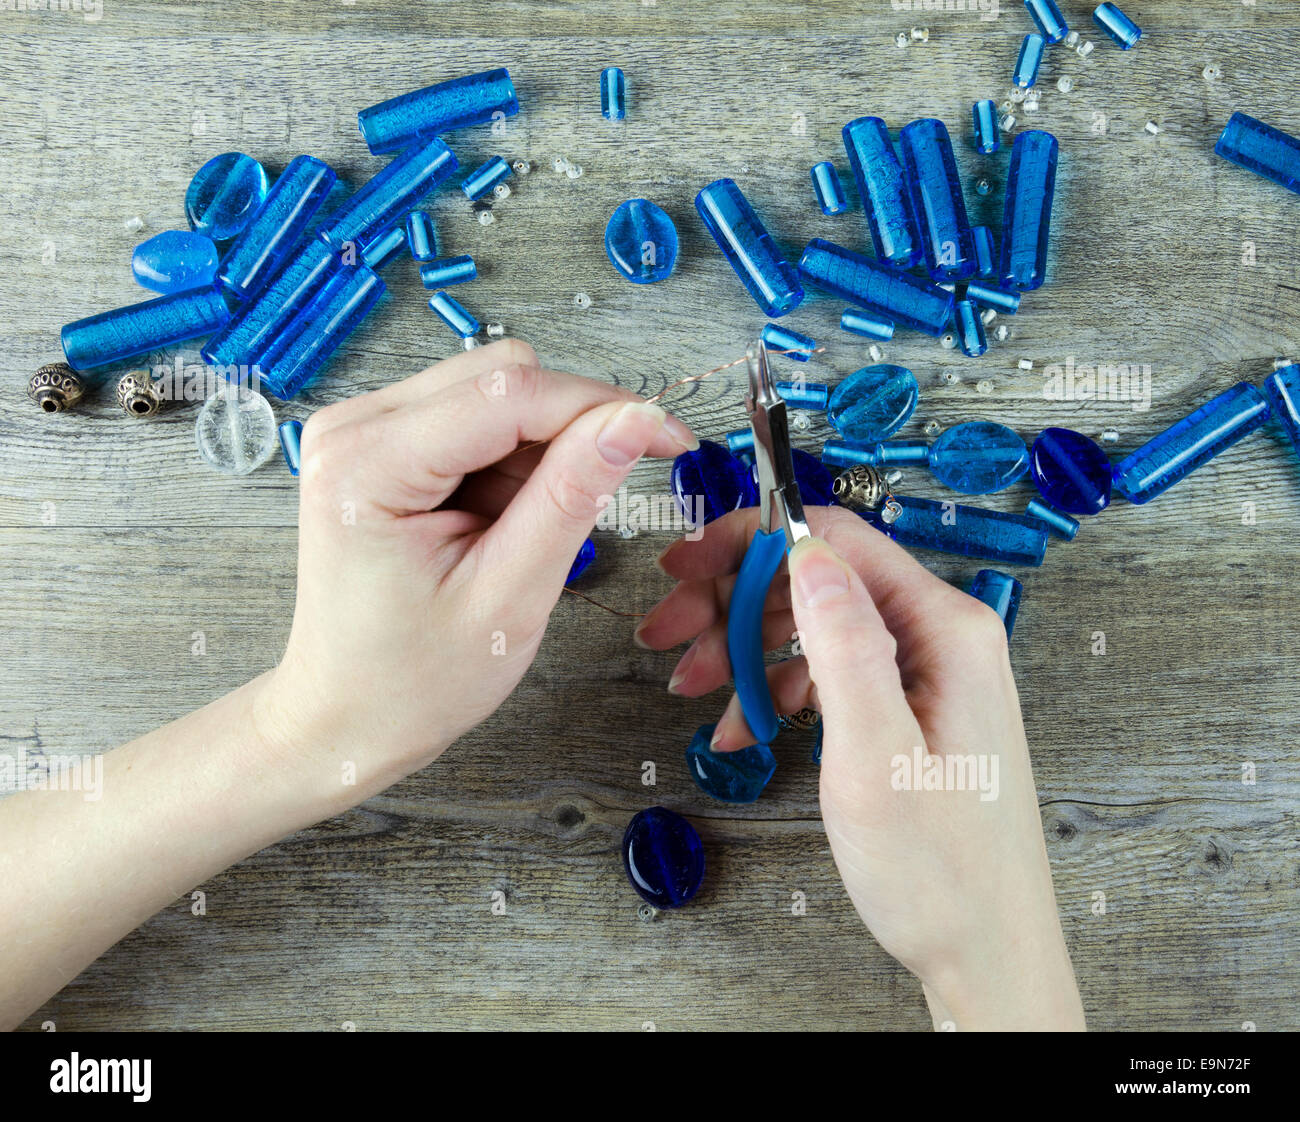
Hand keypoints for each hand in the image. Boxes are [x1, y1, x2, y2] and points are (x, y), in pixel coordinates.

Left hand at [260, 339, 696, 803]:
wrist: (348, 717)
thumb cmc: (412, 681)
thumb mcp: (509, 599)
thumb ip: (571, 497)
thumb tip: (634, 420)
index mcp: (366, 466)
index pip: (508, 394)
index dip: (602, 406)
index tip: (669, 436)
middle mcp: (353, 428)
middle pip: (501, 377)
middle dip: (566, 433)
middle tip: (587, 510)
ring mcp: (364, 431)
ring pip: (496, 393)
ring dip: (537, 453)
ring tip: (519, 535)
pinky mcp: (384, 443)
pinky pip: (478, 419)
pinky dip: (513, 464)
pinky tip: (501, 522)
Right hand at [636, 507, 1084, 1029]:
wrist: (985, 953)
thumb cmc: (942, 873)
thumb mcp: (876, 757)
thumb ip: (845, 647)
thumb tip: (806, 553)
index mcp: (945, 631)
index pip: (836, 542)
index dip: (750, 543)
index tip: (686, 567)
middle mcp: (940, 640)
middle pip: (817, 582)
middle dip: (733, 603)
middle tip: (667, 635)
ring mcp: (925, 675)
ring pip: (814, 628)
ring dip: (745, 651)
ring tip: (694, 689)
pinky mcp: (909, 709)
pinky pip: (830, 675)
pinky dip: (776, 692)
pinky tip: (743, 726)